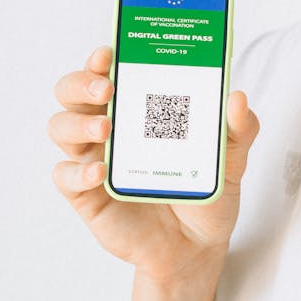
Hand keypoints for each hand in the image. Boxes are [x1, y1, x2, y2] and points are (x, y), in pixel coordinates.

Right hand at [49, 45, 259, 281]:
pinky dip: (78, 171)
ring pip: (61, 127)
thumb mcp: (231, 160)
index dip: (101, 59)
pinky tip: (100, 172)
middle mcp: (110, 128)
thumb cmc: (204, 193)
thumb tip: (238, 98)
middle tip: (105, 87)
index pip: (108, 73)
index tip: (110, 52)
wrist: (197, 247)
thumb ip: (239, 129)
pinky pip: (66, 176)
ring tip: (106, 128)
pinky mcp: (87, 195)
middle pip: (72, 93)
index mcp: (138, 109)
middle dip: (80, 83)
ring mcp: (94, 160)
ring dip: (77, 123)